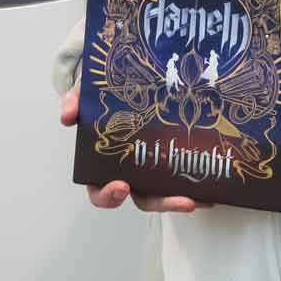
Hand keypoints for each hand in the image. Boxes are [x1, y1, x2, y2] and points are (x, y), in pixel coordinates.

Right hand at [58, 82, 208, 212]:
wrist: (121, 76)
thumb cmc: (101, 93)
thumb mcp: (85, 92)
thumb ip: (75, 101)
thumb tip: (67, 115)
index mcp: (103, 164)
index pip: (100, 192)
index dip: (108, 195)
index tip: (121, 186)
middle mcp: (130, 172)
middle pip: (143, 199)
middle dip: (162, 203)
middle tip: (182, 200)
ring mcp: (152, 167)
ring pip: (166, 192)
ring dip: (183, 198)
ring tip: (202, 197)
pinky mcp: (171, 157)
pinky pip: (183, 177)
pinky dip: (197, 185)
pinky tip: (214, 184)